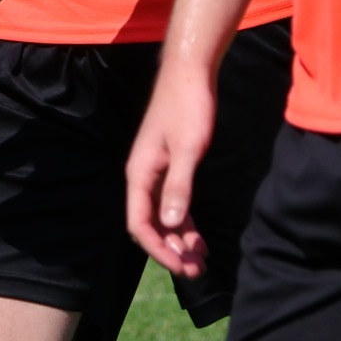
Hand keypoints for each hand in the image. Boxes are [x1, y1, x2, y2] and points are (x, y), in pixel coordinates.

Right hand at [126, 63, 216, 278]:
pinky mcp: (170, 163)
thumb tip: (171, 225)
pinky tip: (198, 235)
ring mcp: (156, 170)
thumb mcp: (187, 148)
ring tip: (201, 259)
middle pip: (152, 224)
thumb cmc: (188, 106)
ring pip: (163, 215)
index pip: (141, 224)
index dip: (159, 249)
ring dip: (179, 238)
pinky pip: (172, 201)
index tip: (182, 265)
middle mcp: (143, 176)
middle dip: (172, 249)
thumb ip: (178, 186)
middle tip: (197, 270)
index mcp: (140, 173)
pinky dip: (184, 220)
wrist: (190, 70)